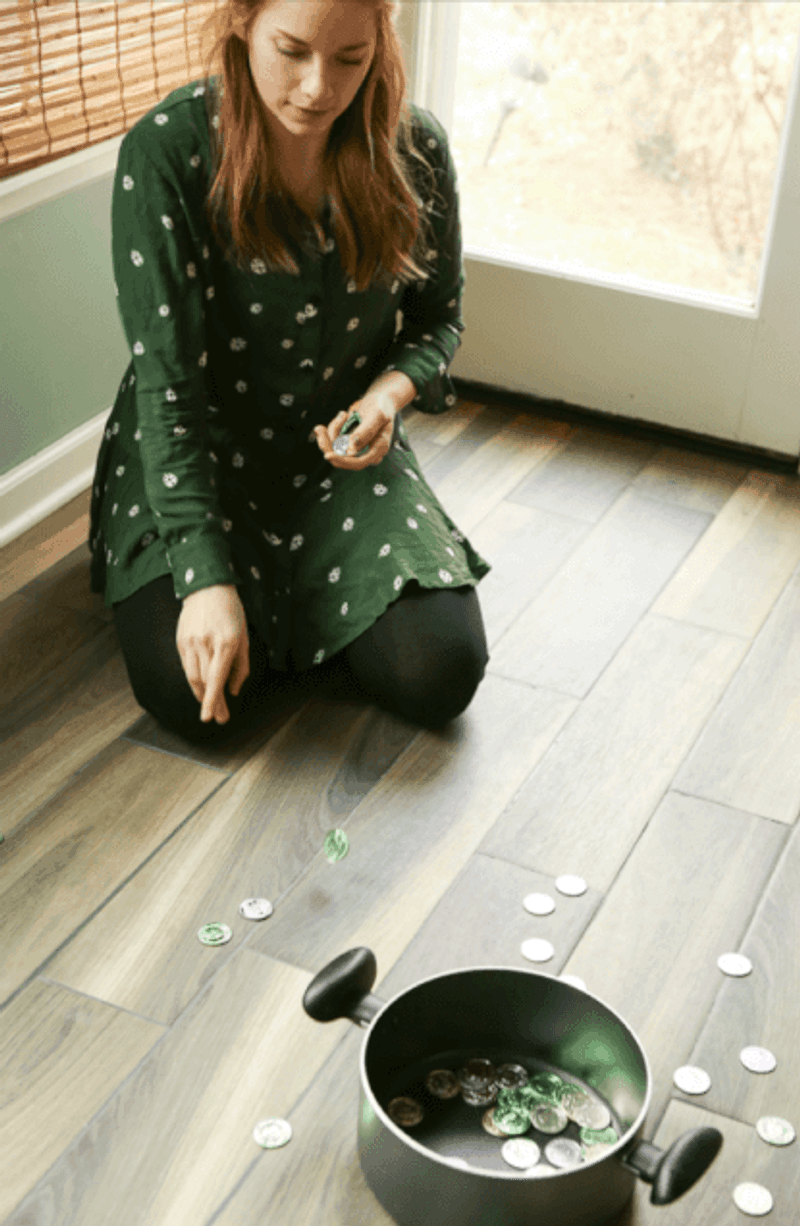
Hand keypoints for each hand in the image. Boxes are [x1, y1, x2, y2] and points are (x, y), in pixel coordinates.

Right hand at [176, 584, 249, 723]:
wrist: (206, 587)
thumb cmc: (231, 611)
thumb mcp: (244, 636)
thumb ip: (241, 666)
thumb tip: (233, 690)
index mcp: (226, 642)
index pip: (217, 678)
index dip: (213, 701)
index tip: (211, 718)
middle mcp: (206, 643)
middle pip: (205, 682)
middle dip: (211, 703)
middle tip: (219, 717)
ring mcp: (191, 642)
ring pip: (193, 677)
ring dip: (201, 694)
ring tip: (210, 705)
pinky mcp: (181, 641)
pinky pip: (187, 666)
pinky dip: (195, 679)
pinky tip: (201, 686)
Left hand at [313, 392, 395, 469]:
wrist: (378, 400)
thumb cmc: (381, 406)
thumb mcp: (377, 415)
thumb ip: (366, 431)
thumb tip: (352, 450)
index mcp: (378, 449)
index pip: (358, 463)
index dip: (342, 461)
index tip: (328, 455)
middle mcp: (367, 452)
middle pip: (342, 459)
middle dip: (329, 445)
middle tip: (320, 429)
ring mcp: (356, 448)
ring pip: (334, 449)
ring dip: (333, 430)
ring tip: (343, 414)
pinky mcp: (347, 443)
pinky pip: (333, 440)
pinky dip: (334, 427)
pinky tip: (343, 415)